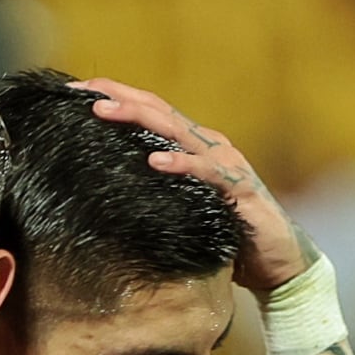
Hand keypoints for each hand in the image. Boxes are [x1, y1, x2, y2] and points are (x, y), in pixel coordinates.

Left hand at [74, 78, 314, 295]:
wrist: (278, 262)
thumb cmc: (227, 236)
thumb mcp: (183, 207)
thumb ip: (156, 193)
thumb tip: (106, 192)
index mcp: (194, 147)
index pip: (151, 112)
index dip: (116, 97)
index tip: (75, 92)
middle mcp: (209, 146)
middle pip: (158, 112)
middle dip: (119, 98)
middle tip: (83, 92)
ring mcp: (226, 164)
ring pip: (177, 132)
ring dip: (139, 119)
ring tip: (104, 111)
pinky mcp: (240, 190)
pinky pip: (207, 173)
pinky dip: (181, 165)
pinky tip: (155, 162)